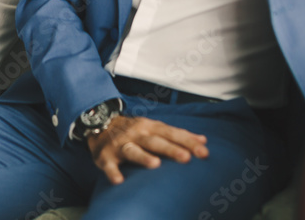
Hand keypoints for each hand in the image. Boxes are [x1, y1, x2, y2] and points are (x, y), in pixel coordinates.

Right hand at [86, 115, 208, 184]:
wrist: (100, 124)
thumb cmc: (135, 130)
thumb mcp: (155, 128)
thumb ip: (177, 135)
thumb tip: (203, 140)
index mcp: (150, 127)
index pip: (172, 133)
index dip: (188, 142)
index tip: (204, 152)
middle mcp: (136, 134)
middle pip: (155, 142)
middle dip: (171, 149)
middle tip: (186, 158)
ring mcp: (120, 145)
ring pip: (132, 150)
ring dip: (143, 157)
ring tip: (155, 164)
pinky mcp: (106, 157)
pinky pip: (109, 166)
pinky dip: (113, 172)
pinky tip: (119, 181)